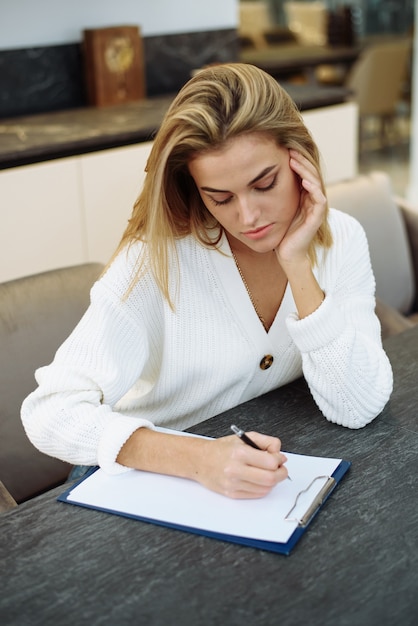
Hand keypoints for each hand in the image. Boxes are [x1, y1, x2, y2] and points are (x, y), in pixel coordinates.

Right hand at [196, 432, 288, 498]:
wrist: (200, 460)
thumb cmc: (221, 449)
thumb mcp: (243, 437)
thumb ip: (266, 442)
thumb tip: (280, 455)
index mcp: (239, 453)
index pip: (270, 462)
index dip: (279, 460)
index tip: (278, 458)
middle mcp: (236, 470)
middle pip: (270, 478)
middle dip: (281, 474)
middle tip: (280, 469)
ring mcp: (234, 484)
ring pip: (265, 488)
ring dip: (272, 481)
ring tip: (267, 472)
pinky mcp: (232, 494)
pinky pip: (256, 494)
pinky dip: (262, 488)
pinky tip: (258, 479)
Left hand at [275, 149, 326, 267]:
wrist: (287, 254)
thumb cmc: (280, 233)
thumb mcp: (275, 209)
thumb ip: (274, 195)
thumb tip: (258, 178)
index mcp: (304, 197)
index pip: (304, 173)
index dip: (296, 161)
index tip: (284, 150)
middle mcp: (312, 200)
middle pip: (311, 173)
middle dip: (301, 160)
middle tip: (290, 149)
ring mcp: (317, 208)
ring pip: (316, 182)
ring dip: (306, 170)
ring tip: (295, 160)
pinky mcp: (318, 217)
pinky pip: (319, 198)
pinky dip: (313, 187)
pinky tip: (303, 180)